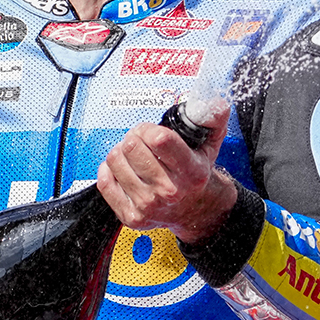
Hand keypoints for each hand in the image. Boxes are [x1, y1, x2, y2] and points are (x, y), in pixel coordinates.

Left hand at [96, 99, 237, 244]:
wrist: (195, 211)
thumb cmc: (197, 173)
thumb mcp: (211, 143)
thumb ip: (213, 118)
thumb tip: (215, 103)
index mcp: (191, 172)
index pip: (158, 139)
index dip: (148, 128)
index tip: (151, 131)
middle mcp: (169, 191)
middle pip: (131, 147)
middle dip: (134, 137)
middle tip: (141, 142)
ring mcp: (148, 206)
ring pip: (114, 161)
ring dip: (121, 152)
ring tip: (134, 156)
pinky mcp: (131, 216)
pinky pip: (104, 182)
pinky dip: (109, 170)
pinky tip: (123, 169)